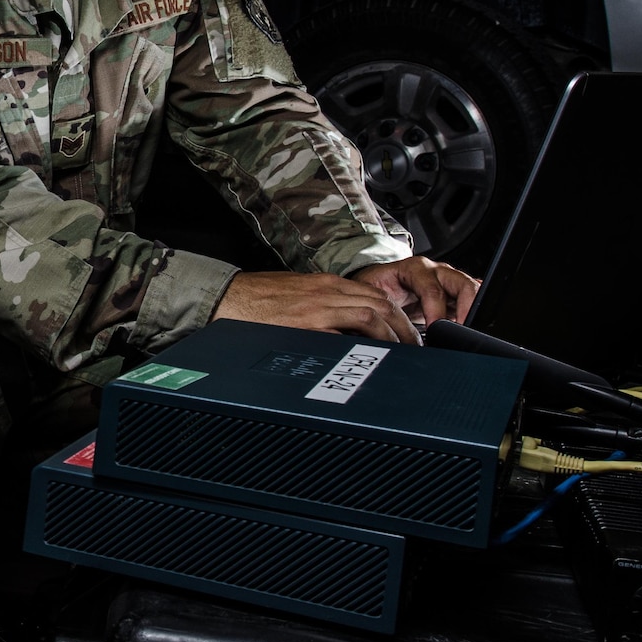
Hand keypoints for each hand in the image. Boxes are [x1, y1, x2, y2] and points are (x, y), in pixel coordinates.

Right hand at [211, 270, 420, 342]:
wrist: (225, 298)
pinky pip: (346, 332)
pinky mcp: (306, 325)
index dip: (397, 315)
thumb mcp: (296, 293)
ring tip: (403, 354)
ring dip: (393, 335)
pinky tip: (373, 358)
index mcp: (325, 283)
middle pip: (382, 304)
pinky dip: (365, 344)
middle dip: (405, 327)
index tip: (406, 333)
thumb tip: (346, 325)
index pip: (375, 294)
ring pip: (372, 315)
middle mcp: (327, 292)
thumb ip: (323, 303)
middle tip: (415, 347)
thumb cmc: (256, 298)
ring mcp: (318, 308)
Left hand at [348, 256, 479, 329]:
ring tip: (466, 333)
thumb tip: (383, 331)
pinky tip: (474, 325)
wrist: (378, 283)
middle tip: (461, 333)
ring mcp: (449, 282)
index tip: (435, 330)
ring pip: (472, 292)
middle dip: (467, 309)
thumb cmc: (374, 287)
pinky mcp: (456, 295)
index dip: (436, 311)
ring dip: (472, 312)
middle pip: (463, 285)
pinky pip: (474, 300)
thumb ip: (379, 308)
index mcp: (415, 269)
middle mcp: (436, 272)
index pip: (432, 290)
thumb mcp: (372, 295)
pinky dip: (475, 313)